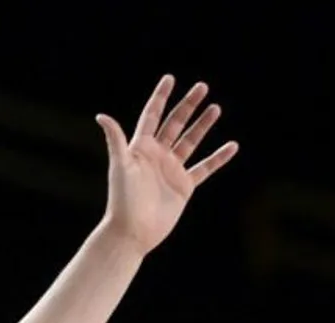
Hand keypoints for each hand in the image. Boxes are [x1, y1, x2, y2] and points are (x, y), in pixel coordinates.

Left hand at [96, 75, 237, 255]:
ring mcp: (171, 170)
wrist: (133, 231)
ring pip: (191, 141)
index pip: (152, 116)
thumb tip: (102, 116)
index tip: (170, 78)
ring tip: (216, 108)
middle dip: (188, 105)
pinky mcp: (184, 186)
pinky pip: (205, 168)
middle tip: (202, 87)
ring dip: (203, 125)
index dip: (161, 97)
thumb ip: (115, 140)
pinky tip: (232, 146)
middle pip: (175, 124)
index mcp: (141, 147)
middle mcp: (157, 155)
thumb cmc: (122, 199)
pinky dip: (218, 158)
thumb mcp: (120, 166)